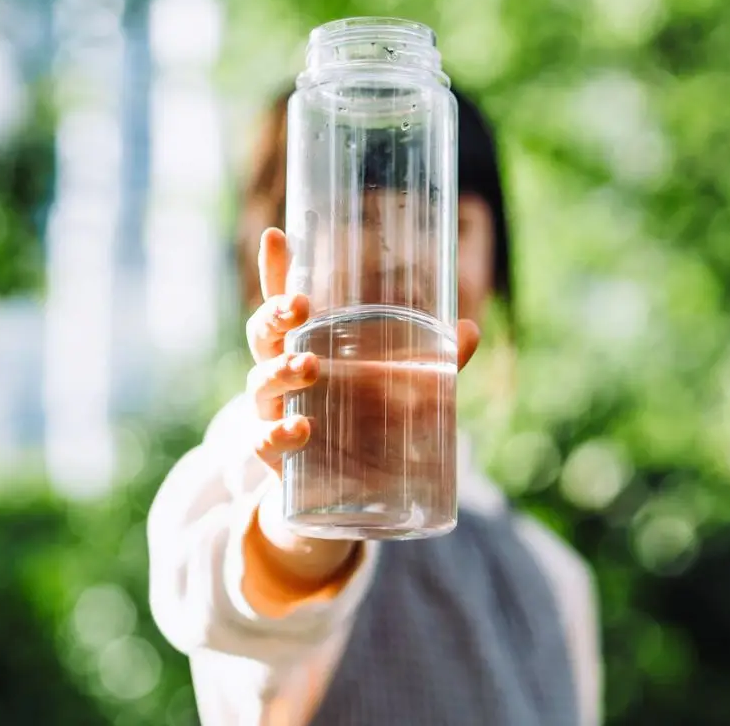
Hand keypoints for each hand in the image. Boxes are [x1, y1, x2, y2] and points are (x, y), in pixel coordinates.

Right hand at [245, 227, 482, 475]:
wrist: (349, 497)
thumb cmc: (369, 426)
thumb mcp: (404, 392)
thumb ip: (435, 365)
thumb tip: (469, 330)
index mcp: (306, 346)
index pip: (283, 302)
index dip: (276, 268)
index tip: (275, 233)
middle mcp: (281, 373)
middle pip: (262, 334)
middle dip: (274, 315)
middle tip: (299, 306)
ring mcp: (273, 413)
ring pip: (260, 382)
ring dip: (280, 371)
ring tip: (307, 367)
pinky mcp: (273, 455)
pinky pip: (265, 441)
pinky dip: (279, 434)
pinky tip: (302, 429)